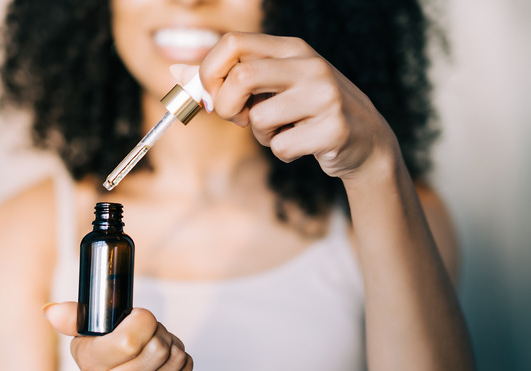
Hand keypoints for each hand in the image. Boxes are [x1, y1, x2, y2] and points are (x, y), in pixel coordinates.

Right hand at [44, 302, 192, 370]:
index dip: (142, 321)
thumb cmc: (101, 365)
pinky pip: (185, 370)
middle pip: (158, 346)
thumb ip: (71, 319)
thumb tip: (51, 310)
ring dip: (172, 345)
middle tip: (148, 334)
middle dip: (159, 332)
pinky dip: (181, 361)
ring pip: (175, 356)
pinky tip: (163, 366)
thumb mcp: (84, 340)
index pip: (129, 340)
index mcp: (91, 366)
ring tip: (154, 349)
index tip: (137, 318)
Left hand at [173, 32, 400, 181]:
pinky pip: (281, 147)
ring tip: (283, 130)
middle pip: (241, 76)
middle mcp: (310, 65)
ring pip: (260, 119)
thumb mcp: (274, 86)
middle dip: (227, 106)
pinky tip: (303, 144)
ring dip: (261, 135)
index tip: (212, 95)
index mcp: (291, 48)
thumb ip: (234, 79)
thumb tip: (180, 76)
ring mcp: (325, 95)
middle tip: (239, 119)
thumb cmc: (306, 111)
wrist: (365, 139)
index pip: (232, 43)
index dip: (209, 72)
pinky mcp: (335, 128)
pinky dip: (282, 152)